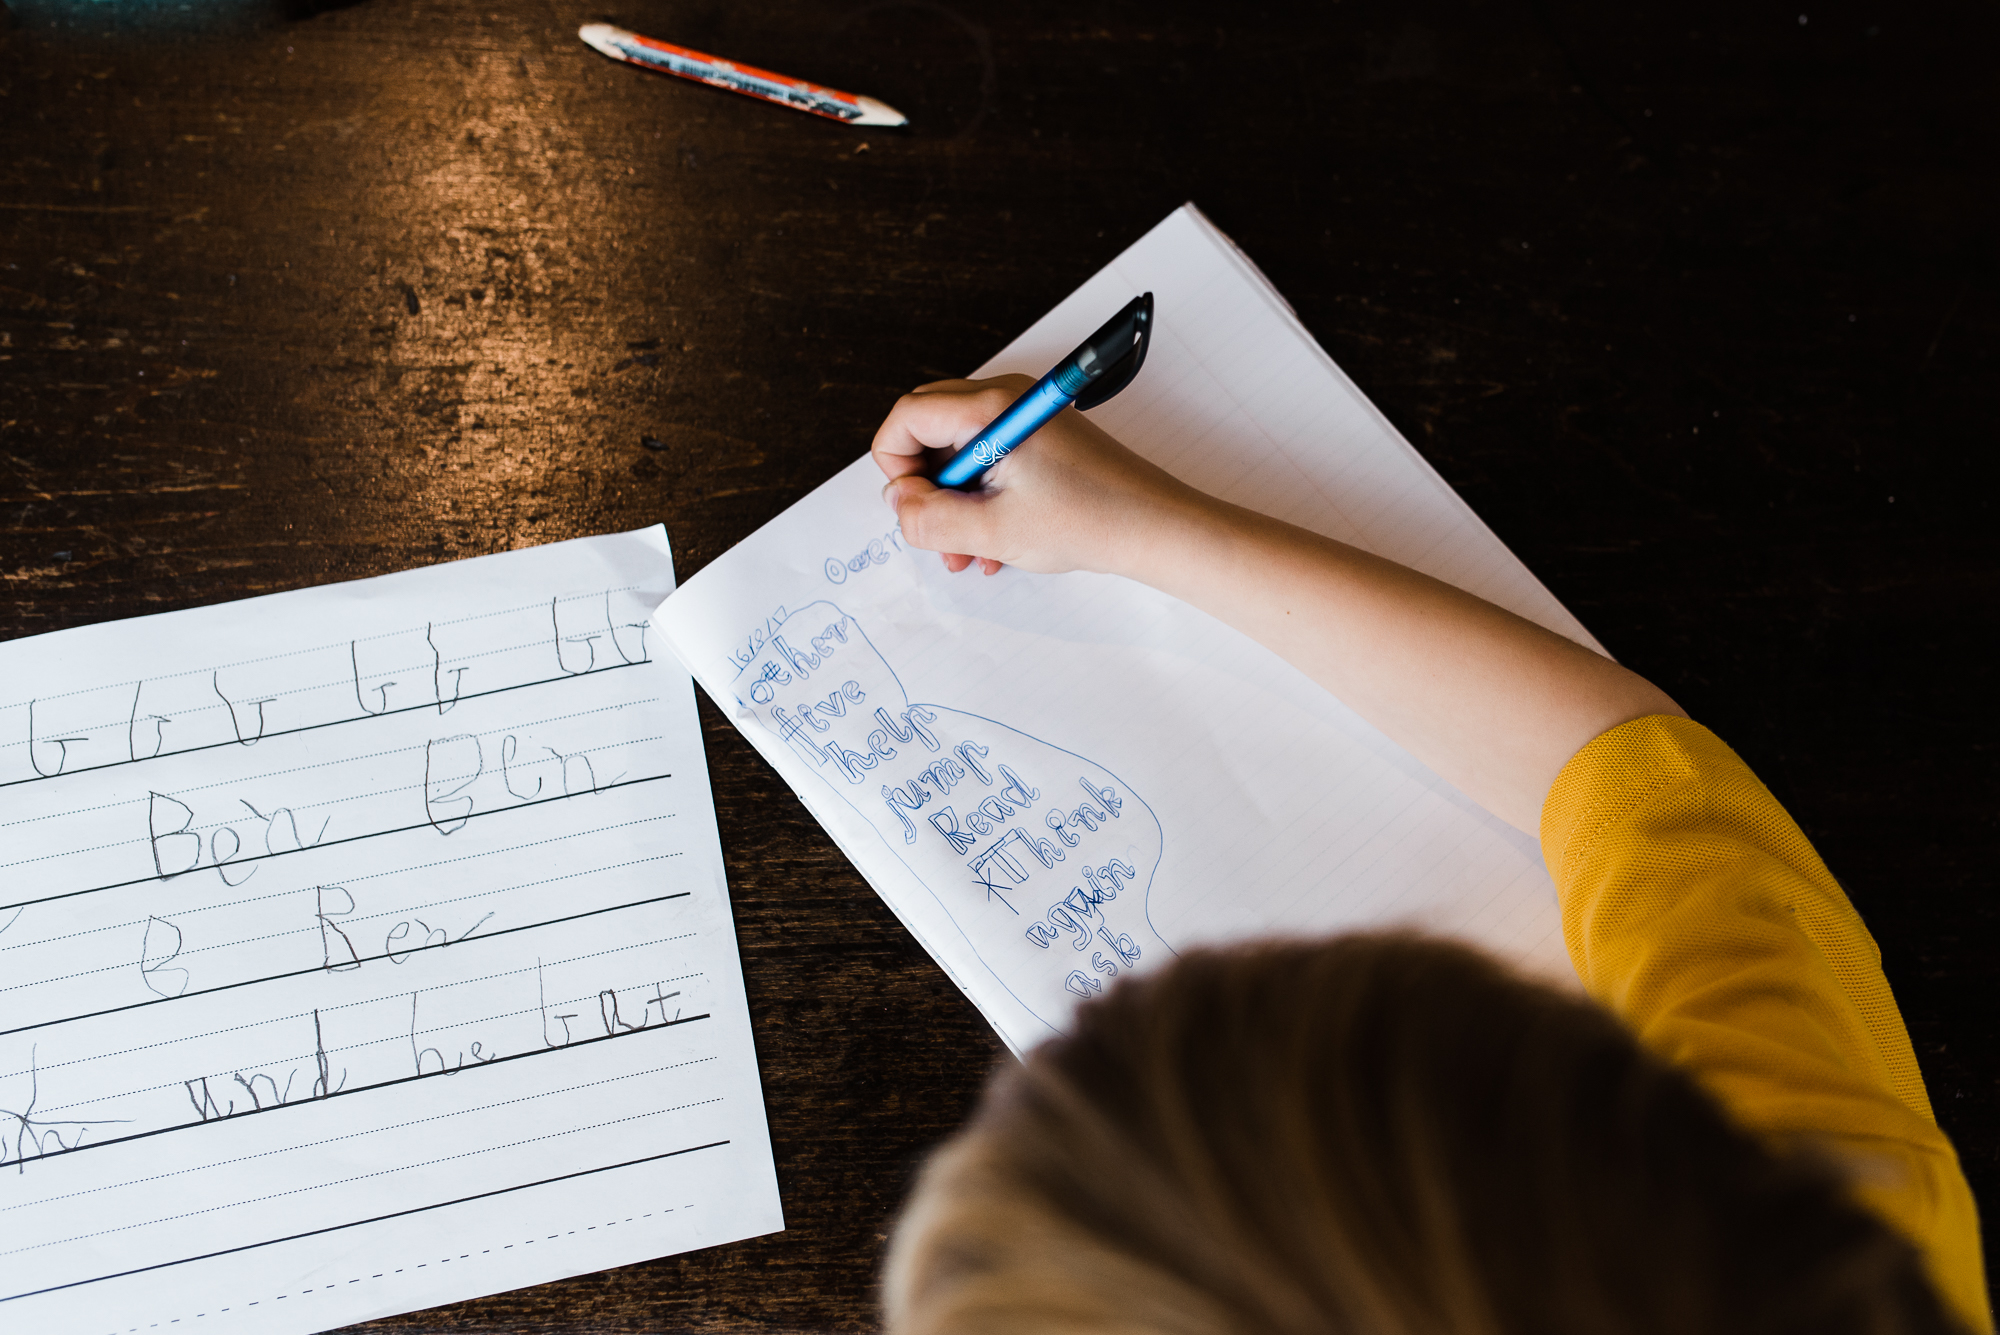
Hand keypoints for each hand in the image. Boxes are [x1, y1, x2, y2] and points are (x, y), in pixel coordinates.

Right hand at [870, 376, 1195, 576]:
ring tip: (969, 551)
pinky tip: (993, 540)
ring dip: (951, 500)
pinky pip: (984, 456)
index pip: (906, 417)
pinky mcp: (1035, 432)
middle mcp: (1003, 398)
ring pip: (954, 448)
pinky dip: (977, 495)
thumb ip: (929, 518)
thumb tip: (898, 502)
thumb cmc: (1088, 521)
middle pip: (926, 428)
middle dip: (923, 487)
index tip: (916, 511)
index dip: (897, 468)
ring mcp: (1021, 413)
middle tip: (939, 536)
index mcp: (990, 409)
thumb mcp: (992, 531)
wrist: (1153, 525)